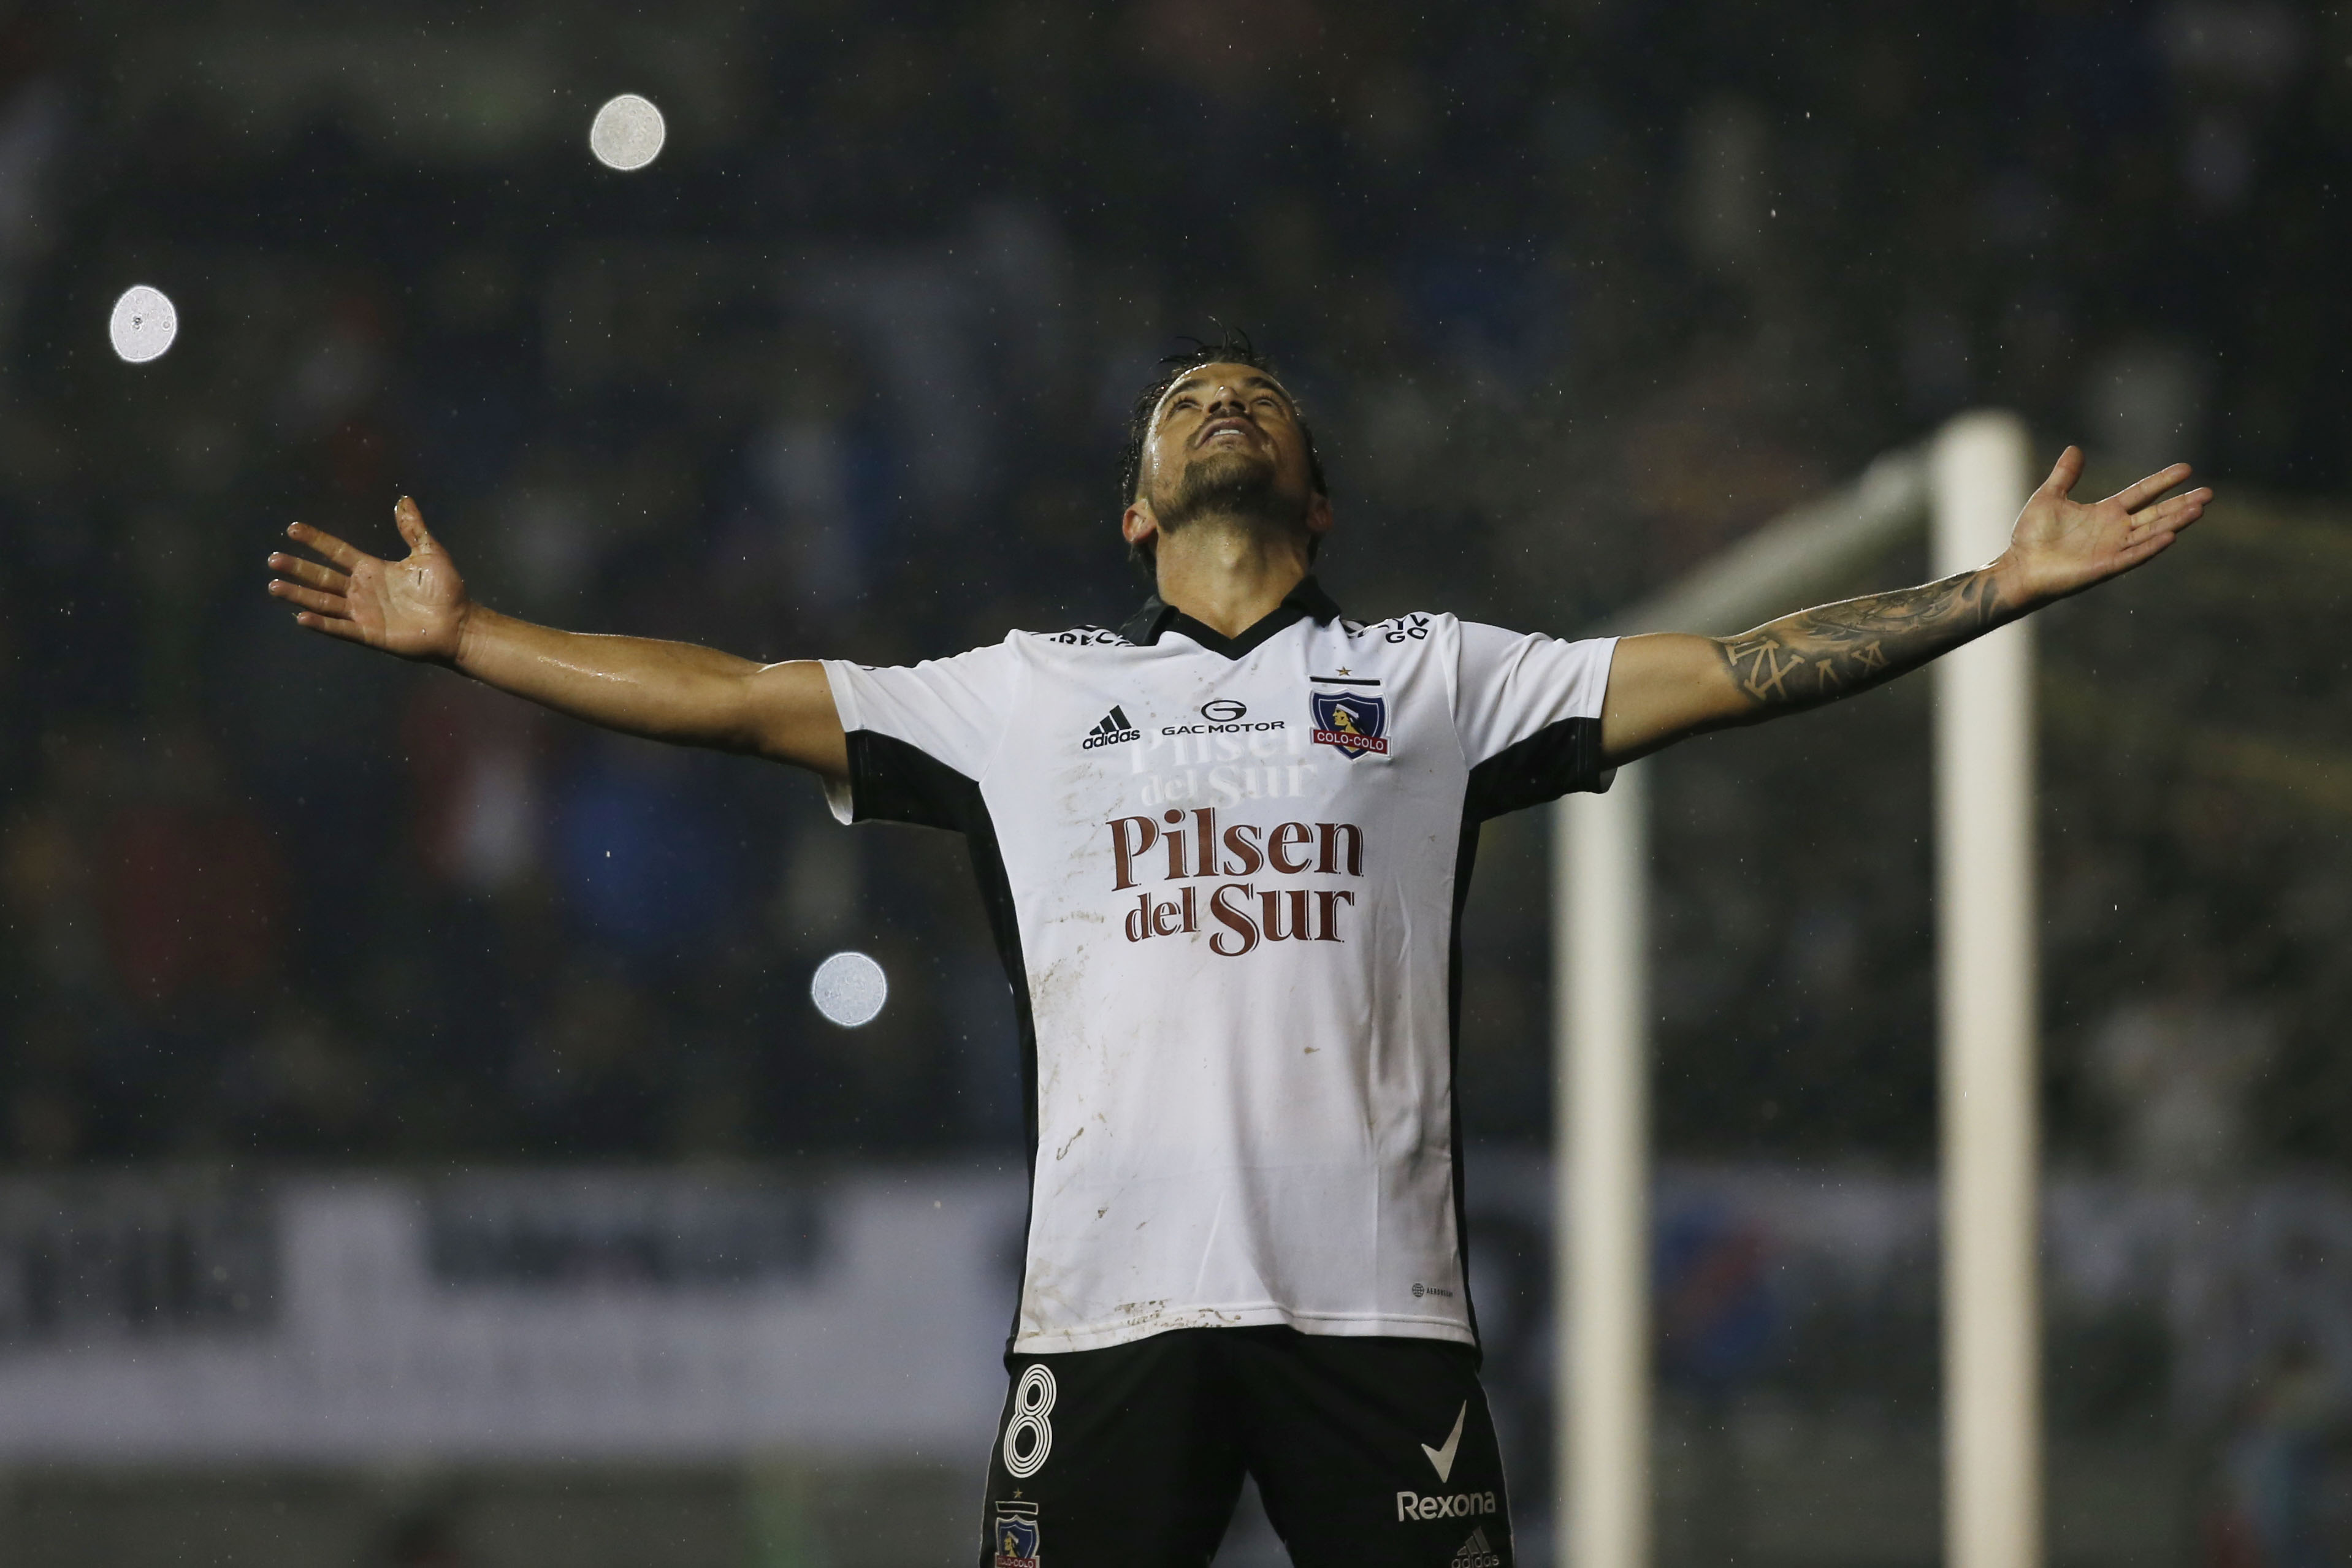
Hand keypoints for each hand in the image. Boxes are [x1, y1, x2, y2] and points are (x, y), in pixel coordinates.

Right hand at [267, 497, 472, 663]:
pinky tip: (301, 617)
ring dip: (299, 594)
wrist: (459, 624)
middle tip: (273, 559)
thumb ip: (413, 528)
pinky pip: (340, 628)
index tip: (292, 528)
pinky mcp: (370, 634)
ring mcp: (364, 613)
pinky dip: (321, 623)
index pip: (337, 551)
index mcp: (373, 569)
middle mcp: (363, 590)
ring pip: (324, 601)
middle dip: (298, 568)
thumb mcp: (430, 553)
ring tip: (274, 586)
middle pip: (322, 577)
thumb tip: (403, 499)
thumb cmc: (447, 590)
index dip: (316, 540)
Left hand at [1997, 446, 2210, 607]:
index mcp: (2105, 513)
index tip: (2187, 469)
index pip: (2142, 493)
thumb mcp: (2049, 497)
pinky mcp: (2105, 566)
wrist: (2018, 567)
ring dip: (2175, 521)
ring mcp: (2112, 549)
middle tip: (2210, 493)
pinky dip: (2151, 546)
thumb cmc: (2031, 536)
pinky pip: (2133, 555)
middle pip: (2156, 514)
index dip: (2163, 481)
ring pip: (2151, 533)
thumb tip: (2075, 448)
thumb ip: (2065, 475)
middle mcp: (2114, 531)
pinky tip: (2170, 535)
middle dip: (2182, 503)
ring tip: (2200, 509)